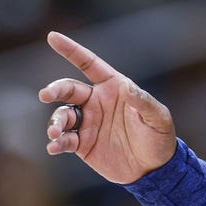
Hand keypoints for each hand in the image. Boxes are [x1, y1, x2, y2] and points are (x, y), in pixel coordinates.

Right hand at [38, 31, 176, 183]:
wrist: (154, 168)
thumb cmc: (159, 137)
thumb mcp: (158, 118)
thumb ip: (143, 102)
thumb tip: (127, 88)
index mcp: (113, 87)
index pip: (89, 64)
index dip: (71, 50)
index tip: (52, 37)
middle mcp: (96, 101)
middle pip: (68, 89)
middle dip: (55, 89)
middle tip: (45, 95)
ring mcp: (88, 123)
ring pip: (62, 115)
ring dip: (55, 121)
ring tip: (56, 132)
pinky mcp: (82, 144)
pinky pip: (64, 139)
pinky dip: (57, 142)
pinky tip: (55, 146)